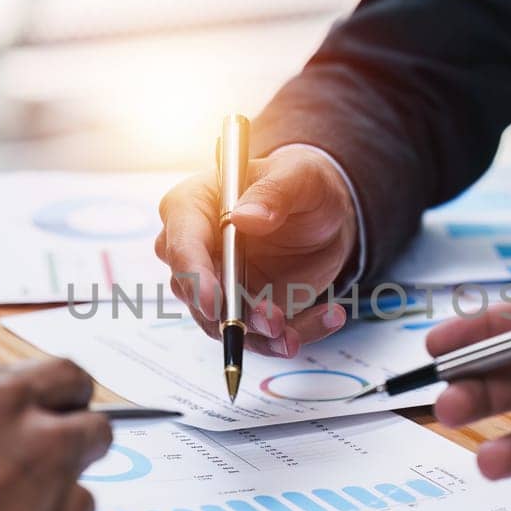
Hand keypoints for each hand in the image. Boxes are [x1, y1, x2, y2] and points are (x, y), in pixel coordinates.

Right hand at [156, 146, 357, 356]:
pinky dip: (295, 333)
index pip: (181, 244)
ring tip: (296, 333)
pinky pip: (262, 335)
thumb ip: (273, 192)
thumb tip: (244, 217)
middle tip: (273, 320)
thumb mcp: (298, 176)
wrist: (326, 214)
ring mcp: (219, 285)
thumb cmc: (300, 184)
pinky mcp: (246, 310)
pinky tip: (328, 316)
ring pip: (224, 324)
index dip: (194, 276)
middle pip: (192, 294)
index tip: (215, 301)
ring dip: (262, 335)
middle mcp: (197, 250)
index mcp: (193, 207)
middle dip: (229, 315)